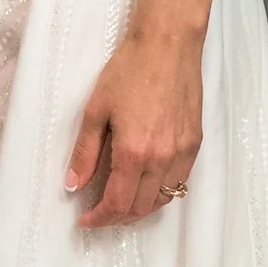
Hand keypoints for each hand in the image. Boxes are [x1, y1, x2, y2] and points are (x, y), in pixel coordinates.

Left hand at [65, 29, 201, 228]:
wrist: (167, 46)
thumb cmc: (129, 71)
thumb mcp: (95, 111)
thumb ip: (84, 153)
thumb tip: (73, 185)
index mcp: (134, 153)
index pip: (118, 204)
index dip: (100, 218)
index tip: (85, 220)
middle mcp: (162, 159)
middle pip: (140, 208)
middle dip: (117, 218)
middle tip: (99, 215)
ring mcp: (182, 153)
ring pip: (163, 200)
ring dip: (140, 209)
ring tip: (120, 205)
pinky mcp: (194, 144)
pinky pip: (179, 182)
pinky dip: (160, 193)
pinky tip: (145, 185)